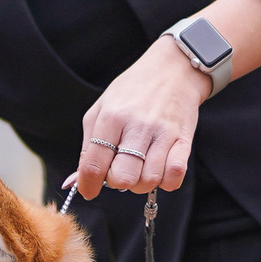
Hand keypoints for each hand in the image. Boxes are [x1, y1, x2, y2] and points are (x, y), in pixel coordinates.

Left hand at [75, 36, 209, 198]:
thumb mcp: (102, 108)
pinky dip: (166, 181)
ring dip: (142, 183)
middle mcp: (137, 125)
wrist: (173, 69)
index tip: (90, 191)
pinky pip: (175, 175)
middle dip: (118, 182)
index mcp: (111, 116)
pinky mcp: (184, 138)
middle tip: (120, 170)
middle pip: (123, 177)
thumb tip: (76, 181)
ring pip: (149, 180)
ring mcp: (163, 133)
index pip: (94, 163)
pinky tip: (160, 169)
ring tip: (140, 168)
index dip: (88, 185)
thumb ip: (89, 145)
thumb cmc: (133, 90)